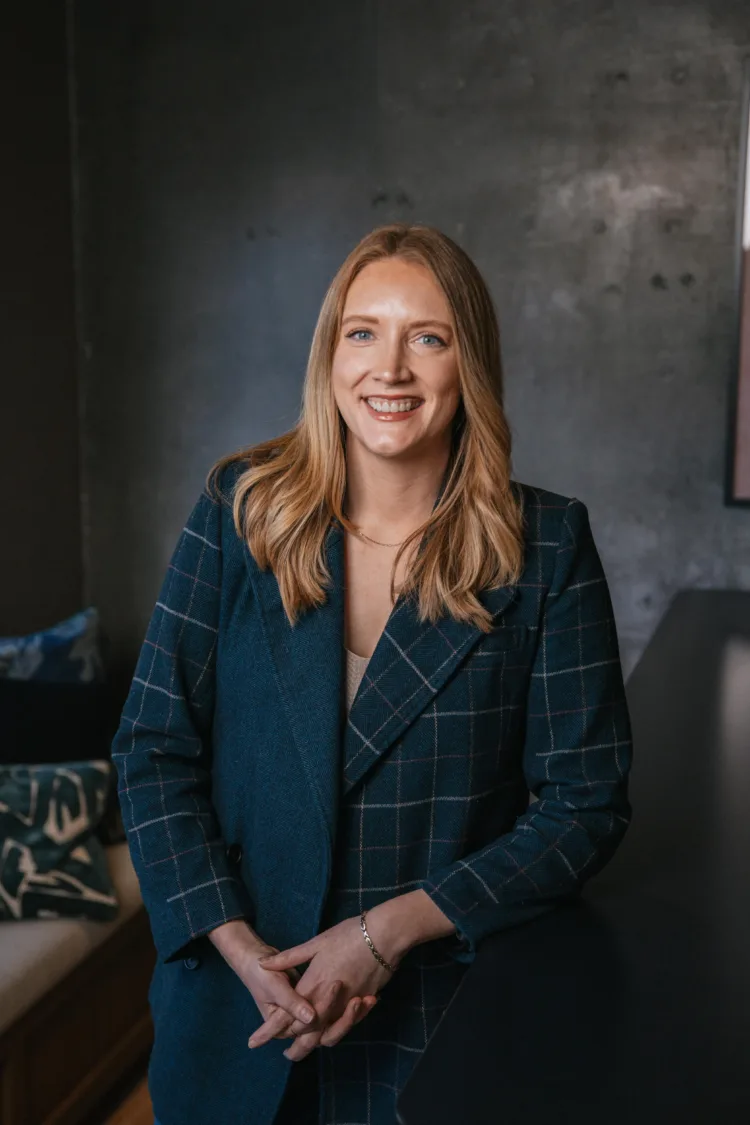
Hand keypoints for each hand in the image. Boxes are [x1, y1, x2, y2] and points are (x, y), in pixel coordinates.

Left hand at [248, 913, 399, 1058]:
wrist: (384, 935)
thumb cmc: (349, 935)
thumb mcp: (317, 943)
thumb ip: (289, 958)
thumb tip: (263, 964)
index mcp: (313, 985)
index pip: (287, 1016)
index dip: (270, 1030)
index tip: (254, 1041)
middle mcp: (329, 1001)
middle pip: (307, 1034)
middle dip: (295, 1047)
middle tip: (286, 1054)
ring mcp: (347, 1005)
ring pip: (328, 1034)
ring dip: (315, 1043)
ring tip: (306, 1048)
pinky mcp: (362, 1003)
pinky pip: (346, 1024)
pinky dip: (338, 1029)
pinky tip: (333, 1027)